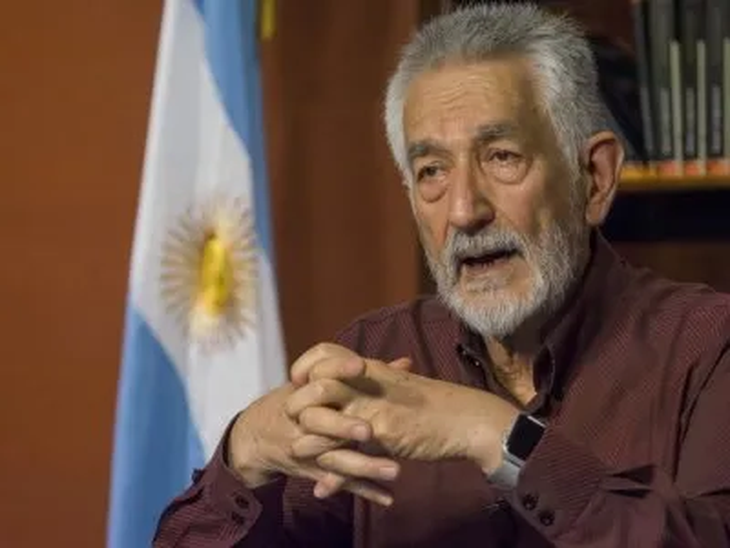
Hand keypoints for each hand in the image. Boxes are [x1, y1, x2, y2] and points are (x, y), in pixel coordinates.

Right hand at [227, 343, 406, 505]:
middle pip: (322, 422)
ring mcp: (307, 448)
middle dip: (344, 427)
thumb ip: (362, 373)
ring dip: (364, 465)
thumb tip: (405, 363)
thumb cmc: (297, 401)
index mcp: (307, 391)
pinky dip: (363, 490)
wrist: (256, 436)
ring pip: (335, 458)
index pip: (319, 376)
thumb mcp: (317, 381)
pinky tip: (387, 496)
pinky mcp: (313, 471)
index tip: (360, 365)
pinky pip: (339, 482)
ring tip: (394, 470)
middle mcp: (303, 419)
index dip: (338, 369)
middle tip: (370, 431)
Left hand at [287, 356, 518, 497]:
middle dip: (298, 404)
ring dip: (308, 438)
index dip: (305, 366)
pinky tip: (323, 488)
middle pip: (317, 382)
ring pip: (324, 416)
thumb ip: (376, 381)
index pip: (324, 352)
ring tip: (297, 453)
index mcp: (370, 368)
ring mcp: (374, 407)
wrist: (466, 419)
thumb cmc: (435, 405)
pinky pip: (347, 453)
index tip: (298, 383)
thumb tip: (361, 374)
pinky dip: (333, 474)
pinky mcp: (384, 433)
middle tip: (294, 421)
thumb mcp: (400, 386)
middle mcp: (368, 382)